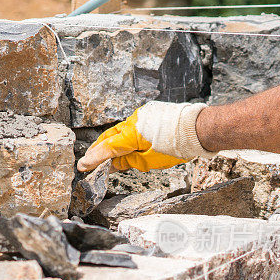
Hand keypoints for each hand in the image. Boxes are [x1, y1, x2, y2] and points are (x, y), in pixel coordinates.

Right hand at [77, 102, 212, 172]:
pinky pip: (132, 126)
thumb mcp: (149, 161)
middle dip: (98, 150)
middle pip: (110, 138)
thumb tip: (115, 163)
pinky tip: (125, 143)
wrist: (197, 129)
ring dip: (112, 142)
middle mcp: (132, 122)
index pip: (107, 148)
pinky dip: (125, 135)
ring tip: (106, 154)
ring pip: (120, 131)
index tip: (82, 166)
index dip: (93, 159)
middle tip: (89, 160)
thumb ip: (128, 162)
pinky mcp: (149, 113)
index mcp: (131, 135)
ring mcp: (141, 115)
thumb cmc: (176, 146)